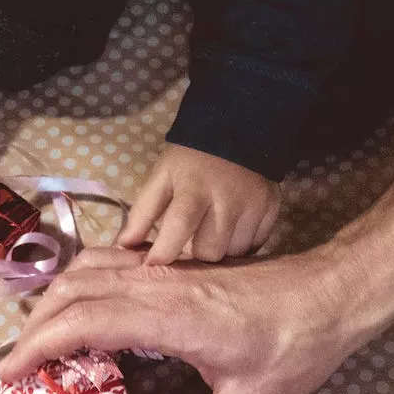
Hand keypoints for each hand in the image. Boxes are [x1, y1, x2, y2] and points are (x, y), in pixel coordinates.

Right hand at [0, 245, 374, 393]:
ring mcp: (165, 268)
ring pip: (85, 269)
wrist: (336, 293)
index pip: (81, 321)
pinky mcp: (174, 265)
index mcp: (168, 317)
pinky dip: (80, 285)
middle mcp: (157, 283)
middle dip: (32, 328)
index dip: (35, 347)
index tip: (8, 377)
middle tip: (16, 372)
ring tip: (38, 345)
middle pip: (70, 290)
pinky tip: (81, 315)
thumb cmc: (296, 348)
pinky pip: (110, 263)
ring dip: (53, 302)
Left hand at [118, 144, 280, 263]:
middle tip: (189, 244)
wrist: (238, 129)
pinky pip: (255, 245)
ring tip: (211, 234)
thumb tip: (122, 248)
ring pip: (234, 253)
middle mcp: (228, 199)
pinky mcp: (271, 209)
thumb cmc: (192, 160)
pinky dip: (240, 244)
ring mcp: (254, 205)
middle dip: (195, 254)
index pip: (179, 228)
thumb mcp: (162, 176)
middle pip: (210, 252)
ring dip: (219, 250)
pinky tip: (231, 230)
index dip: (164, 253)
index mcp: (194, 188)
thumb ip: (142, 213)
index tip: (153, 264)